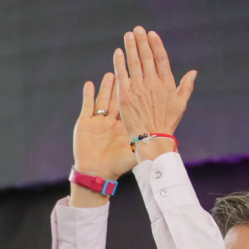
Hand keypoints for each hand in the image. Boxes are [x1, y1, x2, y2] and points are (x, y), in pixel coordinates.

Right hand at [72, 73, 136, 190]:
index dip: (137, 93)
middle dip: (122, 85)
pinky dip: (88, 95)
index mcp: (124, 126)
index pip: (133, 105)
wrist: (96, 174)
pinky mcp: (85, 123)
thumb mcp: (134, 152)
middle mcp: (111, 122)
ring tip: (110, 74)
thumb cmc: (116, 166)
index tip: (143, 79)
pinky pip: (87, 105)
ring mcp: (98, 121)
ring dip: (106, 87)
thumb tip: (163, 137)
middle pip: (118, 99)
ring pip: (103, 99)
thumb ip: (147, 141)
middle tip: (127, 74)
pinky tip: (89, 84)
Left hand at [113, 27, 196, 156]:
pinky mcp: (125, 97)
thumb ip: (186, 86)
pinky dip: (119, 63)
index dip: (156, 45)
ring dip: (131, 47)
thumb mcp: (181, 104)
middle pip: (146, 57)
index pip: (161, 59)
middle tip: (137, 29)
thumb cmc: (167, 122)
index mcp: (166, 84)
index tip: (151, 34)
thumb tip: (193, 72)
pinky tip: (118, 52)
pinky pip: (122, 76)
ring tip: (128, 35)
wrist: (153, 139)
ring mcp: (138, 90)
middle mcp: (152, 84)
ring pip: (134, 64)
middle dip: (141, 42)